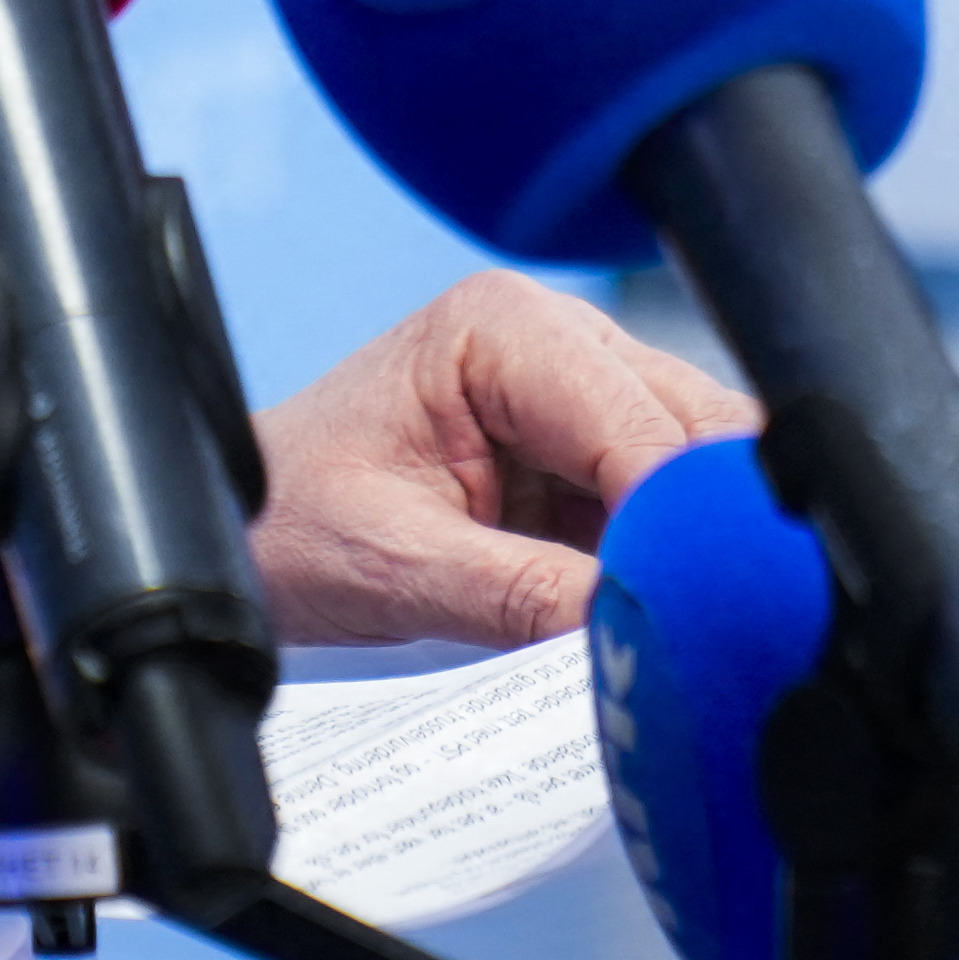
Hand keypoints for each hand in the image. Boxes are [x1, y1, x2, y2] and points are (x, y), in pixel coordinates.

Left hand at [243, 272, 754, 645]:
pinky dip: (678, 562)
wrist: (252, 528)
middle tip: (704, 632)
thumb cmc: (296, 518)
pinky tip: (661, 617)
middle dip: (706, 531)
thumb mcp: (397, 565)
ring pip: (702, 467)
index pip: (637, 422)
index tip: (698, 611)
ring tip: (683, 633)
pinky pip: (672, 506)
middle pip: (695, 431)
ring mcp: (584, 392)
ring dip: (699, 548)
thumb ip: (519, 595)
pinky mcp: (591, 454)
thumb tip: (634, 623)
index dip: (679, 521)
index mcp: (504, 327)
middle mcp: (560, 338)